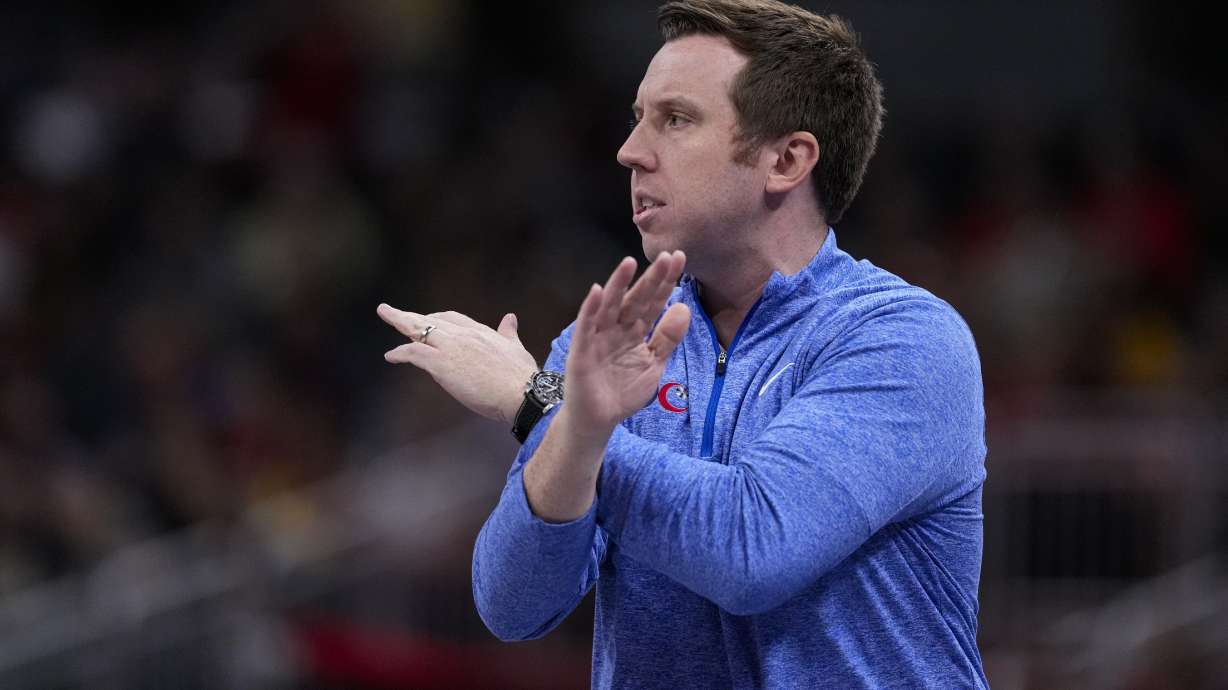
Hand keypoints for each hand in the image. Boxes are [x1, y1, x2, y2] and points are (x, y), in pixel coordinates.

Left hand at [377, 306, 538, 423]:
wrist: (522, 392)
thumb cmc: (522, 376)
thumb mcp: (516, 348)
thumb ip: (509, 333)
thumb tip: (510, 318)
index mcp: (480, 332)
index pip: (453, 319)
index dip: (437, 319)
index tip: (428, 320)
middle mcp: (463, 335)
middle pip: (431, 319)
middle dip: (411, 315)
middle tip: (392, 310)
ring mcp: (451, 347)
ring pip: (418, 329)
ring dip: (399, 321)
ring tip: (385, 314)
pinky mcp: (441, 364)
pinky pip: (413, 353)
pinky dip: (400, 352)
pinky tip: (390, 356)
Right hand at [564, 251, 689, 437]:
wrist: (599, 420)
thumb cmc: (623, 390)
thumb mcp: (654, 363)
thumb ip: (667, 338)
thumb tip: (684, 307)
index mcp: (635, 330)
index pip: (653, 302)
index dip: (666, 282)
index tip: (680, 259)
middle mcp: (617, 328)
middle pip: (636, 299)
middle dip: (651, 279)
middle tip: (668, 257)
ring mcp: (598, 336)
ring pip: (610, 306)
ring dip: (618, 284)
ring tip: (629, 263)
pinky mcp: (582, 350)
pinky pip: (586, 327)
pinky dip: (590, 308)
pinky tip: (596, 290)